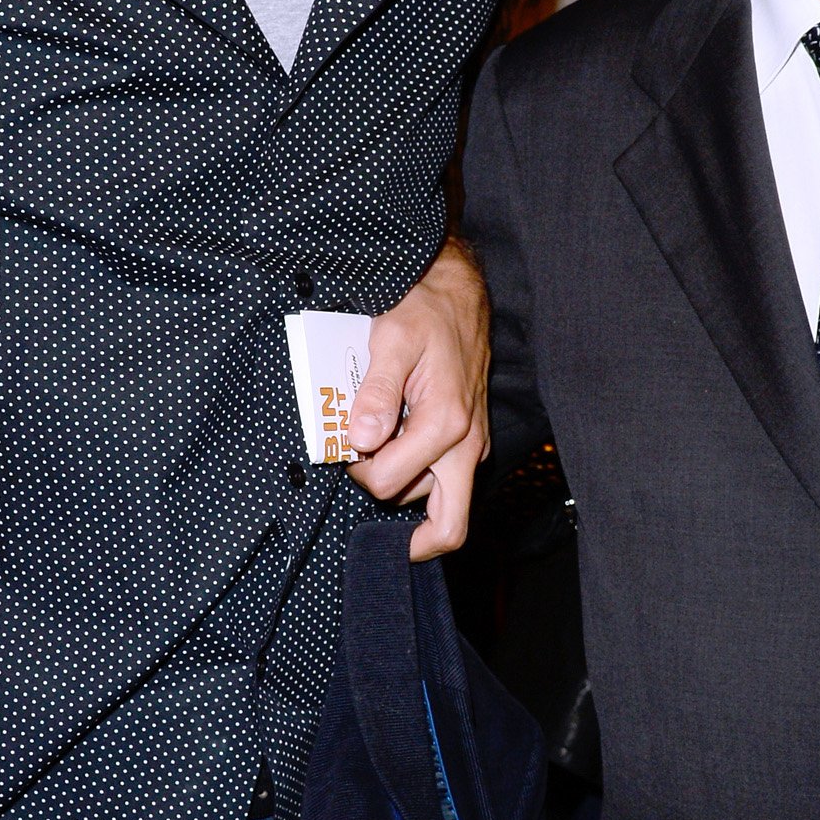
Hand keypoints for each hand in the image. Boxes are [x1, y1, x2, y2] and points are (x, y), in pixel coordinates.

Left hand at [348, 238, 489, 560]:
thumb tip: (362, 440)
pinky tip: (395, 438)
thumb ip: (377, 392)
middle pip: (446, 526)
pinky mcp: (470, 442)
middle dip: (401, 522)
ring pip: (436, 501)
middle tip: (367, 474)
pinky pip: (444, 481)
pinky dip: (416, 474)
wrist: (458, 294)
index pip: (390, 484)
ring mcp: (472, 446)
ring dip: (401, 483)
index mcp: (446, 424)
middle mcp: (467, 444)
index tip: (347, 442)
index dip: (359, 472)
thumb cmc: (426, 311)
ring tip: (378, 438)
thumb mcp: (392, 340)